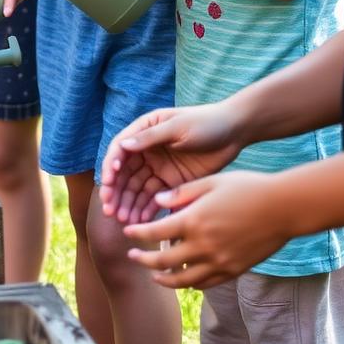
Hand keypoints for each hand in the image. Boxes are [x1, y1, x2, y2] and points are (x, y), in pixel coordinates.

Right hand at [100, 101, 246, 227]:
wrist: (235, 132)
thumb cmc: (206, 121)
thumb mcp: (178, 126)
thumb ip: (151, 137)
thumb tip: (123, 146)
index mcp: (144, 131)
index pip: (120, 150)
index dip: (111, 166)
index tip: (108, 182)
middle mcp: (147, 151)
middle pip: (125, 174)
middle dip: (116, 193)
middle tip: (110, 211)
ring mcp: (159, 168)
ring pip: (137, 190)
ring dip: (128, 205)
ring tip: (124, 221)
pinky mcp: (172, 182)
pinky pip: (155, 198)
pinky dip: (146, 210)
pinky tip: (140, 222)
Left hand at [125, 170, 289, 288]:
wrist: (283, 207)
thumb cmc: (248, 187)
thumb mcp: (212, 182)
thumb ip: (182, 193)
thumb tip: (157, 199)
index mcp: (194, 220)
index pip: (154, 232)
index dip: (137, 233)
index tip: (128, 232)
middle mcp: (203, 245)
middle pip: (162, 261)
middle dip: (143, 259)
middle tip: (132, 256)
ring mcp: (218, 261)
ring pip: (182, 280)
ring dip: (163, 278)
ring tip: (154, 275)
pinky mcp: (233, 270)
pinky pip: (205, 283)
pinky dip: (190, 283)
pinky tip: (183, 278)